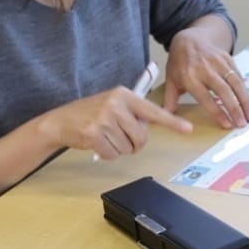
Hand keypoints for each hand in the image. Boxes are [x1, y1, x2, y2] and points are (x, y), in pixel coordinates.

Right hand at [41, 87, 192, 159]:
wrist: (61, 120)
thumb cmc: (91, 113)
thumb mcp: (113, 104)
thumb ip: (133, 113)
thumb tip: (152, 125)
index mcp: (124, 94)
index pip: (153, 111)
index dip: (172, 122)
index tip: (188, 129)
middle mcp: (115, 104)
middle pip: (141, 137)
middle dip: (133, 143)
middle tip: (119, 136)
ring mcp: (104, 119)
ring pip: (127, 147)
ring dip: (118, 148)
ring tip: (105, 136)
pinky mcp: (94, 134)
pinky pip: (113, 154)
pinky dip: (106, 153)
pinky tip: (96, 142)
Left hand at [163, 28, 248, 128]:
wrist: (188, 39)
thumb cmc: (179, 63)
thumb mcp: (171, 80)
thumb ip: (170, 99)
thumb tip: (167, 118)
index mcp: (189, 77)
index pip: (205, 97)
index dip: (217, 111)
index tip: (227, 124)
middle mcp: (204, 69)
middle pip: (223, 90)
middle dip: (234, 108)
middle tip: (242, 124)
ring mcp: (217, 62)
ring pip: (235, 82)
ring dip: (244, 100)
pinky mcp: (226, 57)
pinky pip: (238, 74)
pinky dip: (244, 88)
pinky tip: (248, 101)